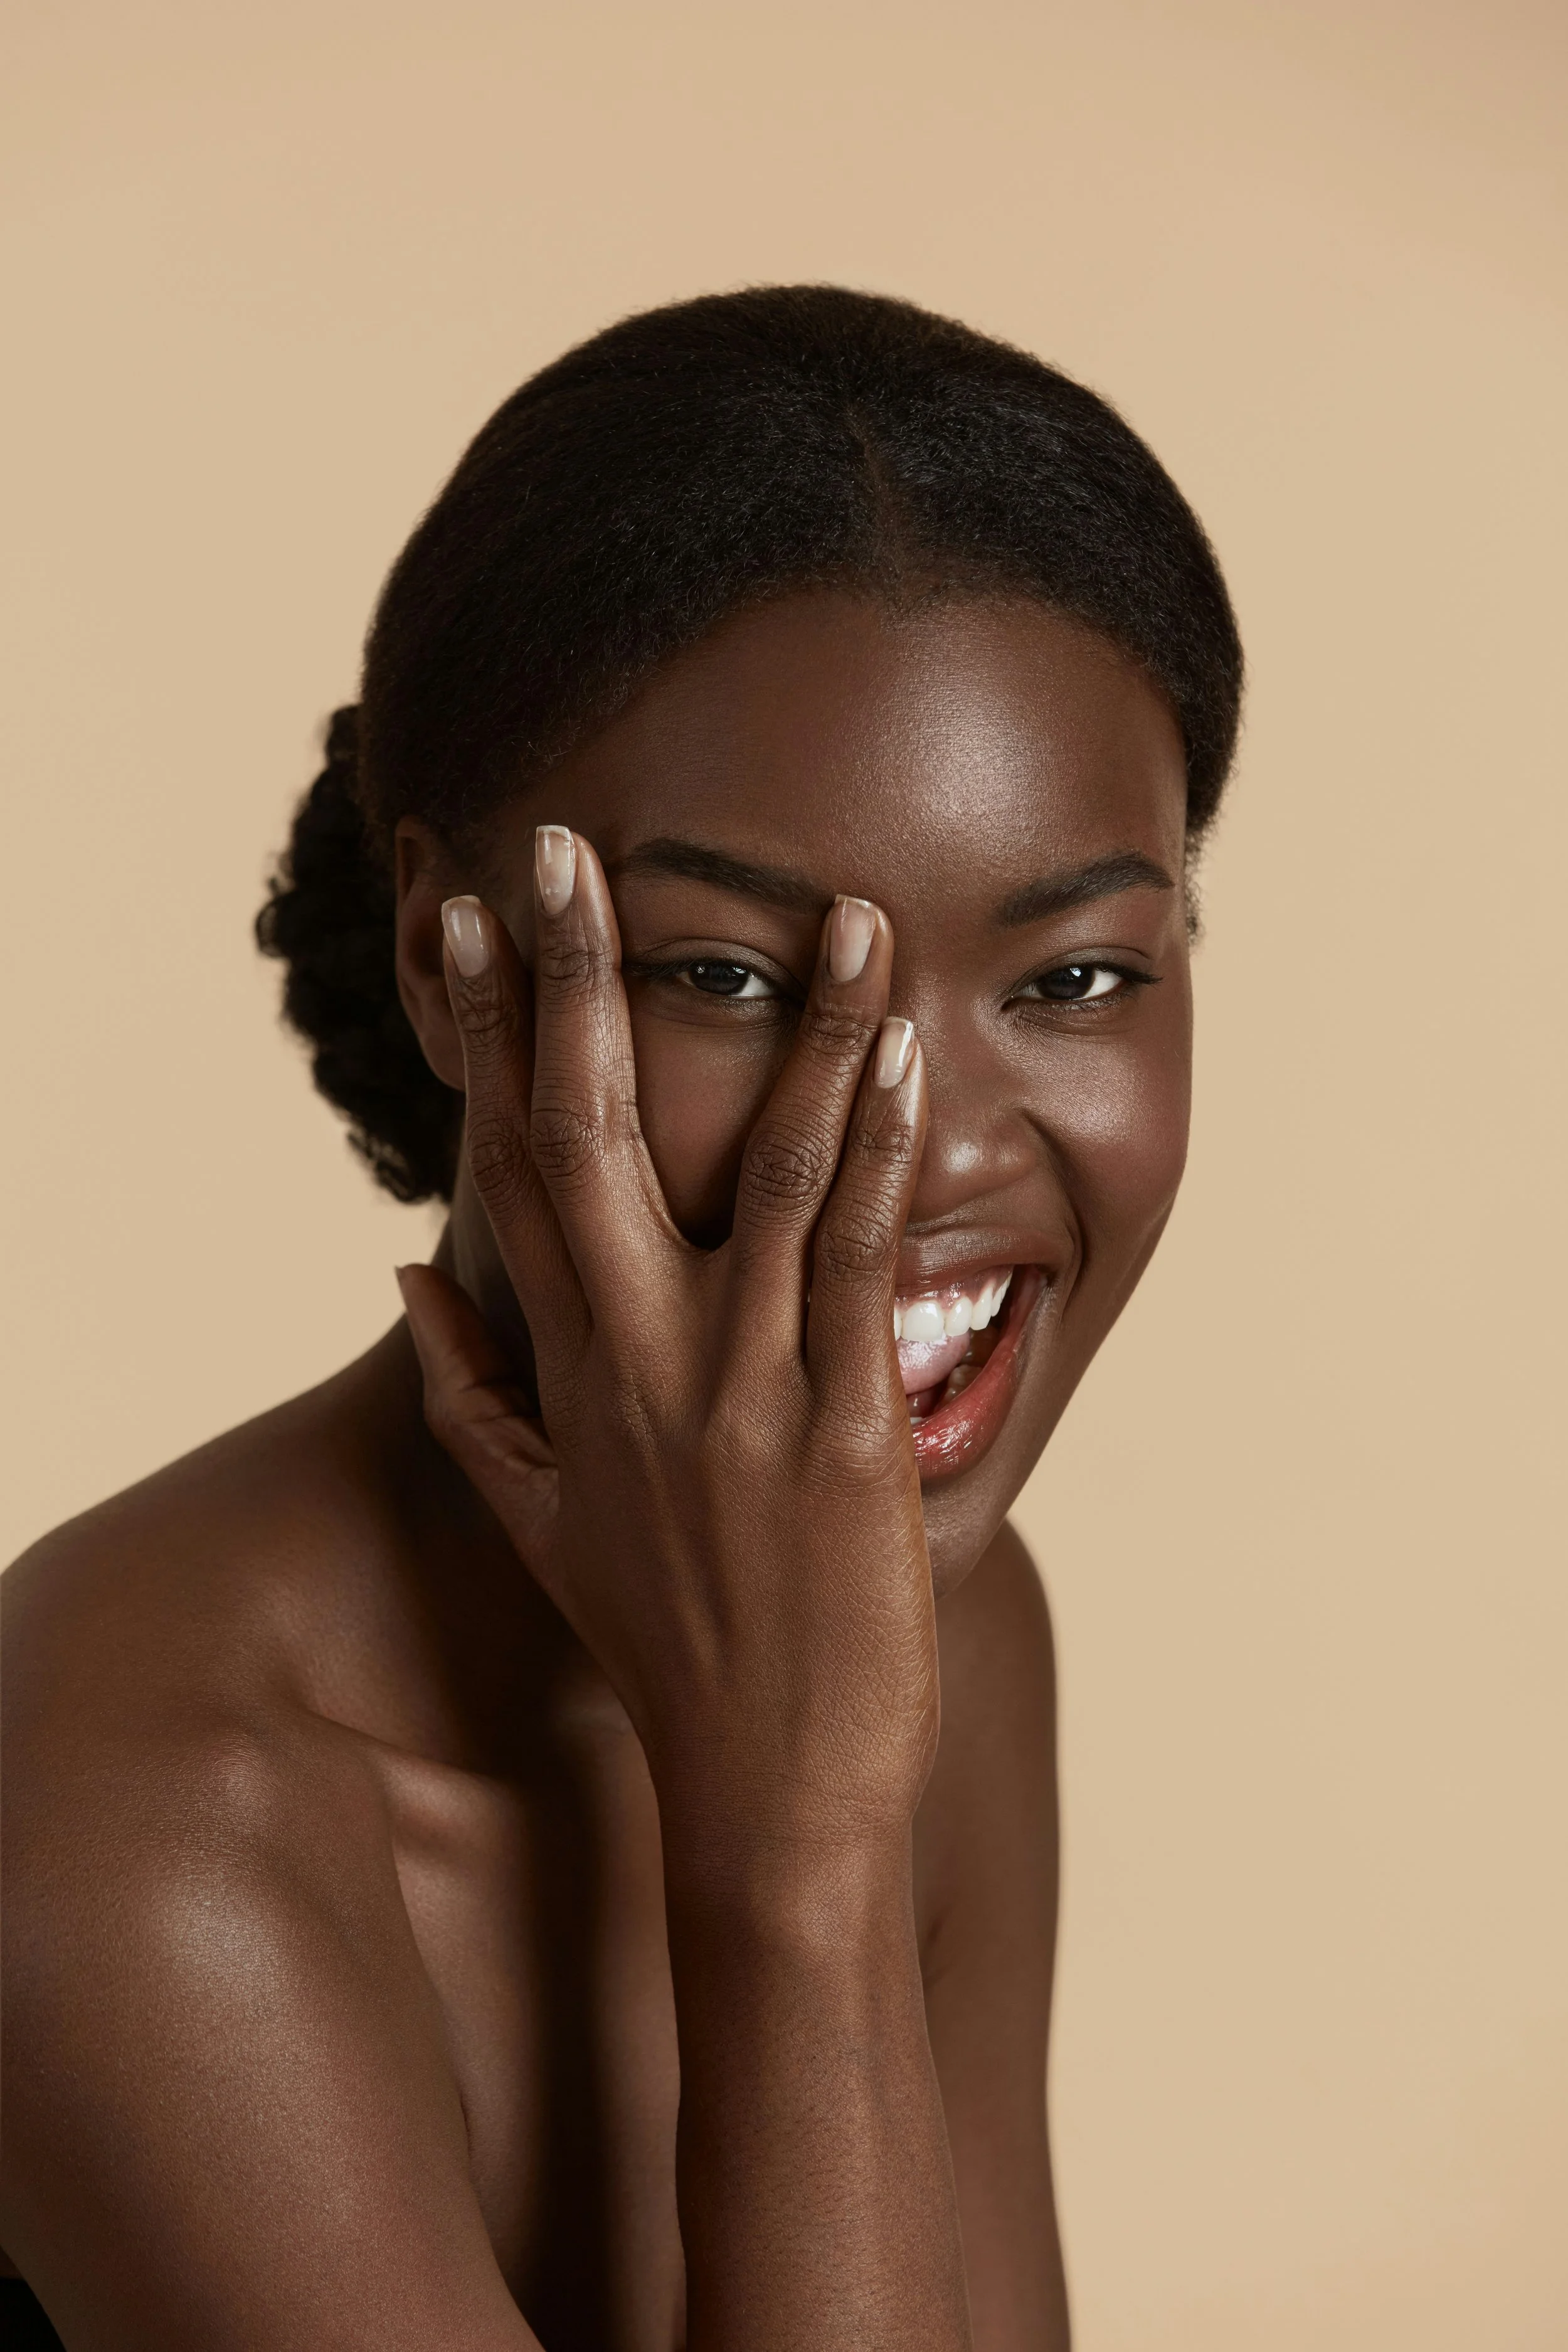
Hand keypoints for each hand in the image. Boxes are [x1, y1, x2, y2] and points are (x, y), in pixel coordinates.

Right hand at [398, 826, 934, 1873]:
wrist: (769, 1788)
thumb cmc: (659, 1640)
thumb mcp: (531, 1516)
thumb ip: (461, 1388)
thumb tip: (404, 1265)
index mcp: (568, 1366)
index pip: (509, 1163)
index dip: (487, 1033)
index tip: (468, 919)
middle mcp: (642, 1358)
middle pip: (594, 1135)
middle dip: (580, 983)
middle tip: (570, 853)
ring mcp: (744, 1389)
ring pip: (766, 1172)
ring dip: (807, 1033)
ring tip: (842, 916)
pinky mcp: (846, 1427)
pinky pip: (864, 1262)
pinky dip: (884, 1151)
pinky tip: (906, 1057)